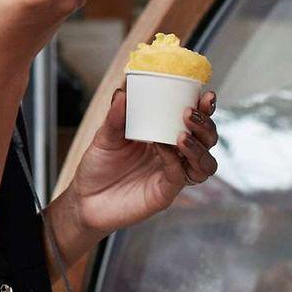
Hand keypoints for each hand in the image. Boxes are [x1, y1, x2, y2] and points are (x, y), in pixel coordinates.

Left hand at [61, 87, 219, 241]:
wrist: (84, 199)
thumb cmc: (99, 166)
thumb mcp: (105, 136)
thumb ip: (115, 116)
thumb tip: (122, 92)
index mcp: (165, 136)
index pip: (194, 122)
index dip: (205, 109)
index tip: (205, 95)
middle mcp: (174, 156)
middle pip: (207, 141)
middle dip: (205, 126)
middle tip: (189, 113)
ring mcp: (172, 175)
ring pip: (204, 163)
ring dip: (198, 147)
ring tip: (182, 134)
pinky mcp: (165, 193)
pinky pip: (180, 176)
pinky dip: (174, 161)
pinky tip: (163, 148)